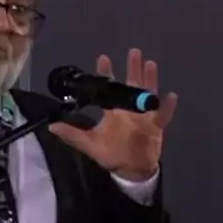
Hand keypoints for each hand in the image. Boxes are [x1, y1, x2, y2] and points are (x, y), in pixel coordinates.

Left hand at [48, 48, 178, 180]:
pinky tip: (170, 96)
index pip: (108, 90)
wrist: (131, 170)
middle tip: (133, 52)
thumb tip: (51, 126)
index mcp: (113, 112)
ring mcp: (143, 116)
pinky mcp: (156, 126)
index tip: (103, 58)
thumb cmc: (111, 155)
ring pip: (147, 94)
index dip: (106, 74)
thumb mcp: (90, 145)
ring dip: (150, 80)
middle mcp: (128, 110)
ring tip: (150, 64)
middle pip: (131, 86)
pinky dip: (167, 107)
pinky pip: (162, 115)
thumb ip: (72, 135)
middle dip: (132, 69)